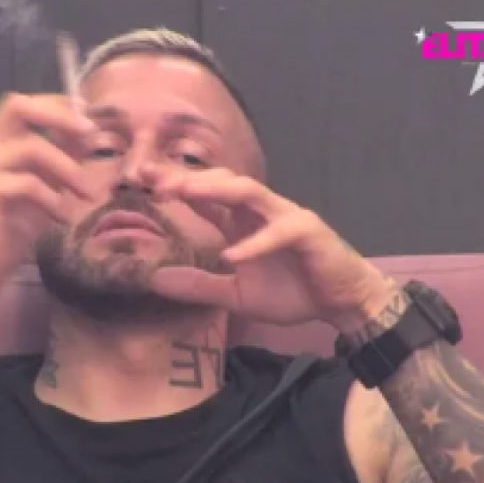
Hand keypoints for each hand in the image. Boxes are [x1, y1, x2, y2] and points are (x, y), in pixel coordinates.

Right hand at [0, 93, 95, 318]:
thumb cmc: (10, 229)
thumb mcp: (44, 187)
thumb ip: (60, 159)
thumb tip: (90, 132)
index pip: (22, 104)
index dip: (57, 105)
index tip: (89, 119)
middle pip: (18, 106)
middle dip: (60, 116)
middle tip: (90, 133)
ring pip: (31, 147)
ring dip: (67, 168)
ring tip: (85, 194)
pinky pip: (26, 183)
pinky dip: (52, 198)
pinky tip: (61, 217)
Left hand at [146, 167, 395, 332]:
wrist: (340, 304)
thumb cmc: (291, 293)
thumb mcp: (235, 295)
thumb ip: (199, 286)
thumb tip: (156, 281)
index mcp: (241, 222)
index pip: (205, 195)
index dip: (176, 185)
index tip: (143, 181)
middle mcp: (260, 211)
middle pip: (222, 182)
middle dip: (190, 178)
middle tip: (156, 180)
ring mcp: (285, 216)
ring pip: (249, 192)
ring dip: (217, 191)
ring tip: (186, 193)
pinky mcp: (308, 231)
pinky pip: (279, 233)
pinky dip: (255, 243)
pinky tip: (232, 255)